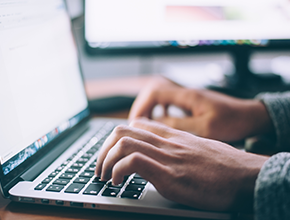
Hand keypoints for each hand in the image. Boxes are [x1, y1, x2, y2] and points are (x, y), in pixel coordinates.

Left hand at [96, 118, 268, 210]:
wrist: (245, 176)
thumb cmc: (224, 165)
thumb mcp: (198, 148)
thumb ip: (178, 147)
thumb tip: (165, 155)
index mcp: (172, 136)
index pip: (136, 124)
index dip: (117, 137)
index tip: (111, 153)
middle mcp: (166, 142)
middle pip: (122, 130)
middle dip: (103, 149)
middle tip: (100, 166)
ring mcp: (167, 157)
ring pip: (123, 143)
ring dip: (105, 160)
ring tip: (105, 176)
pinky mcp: (169, 175)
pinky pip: (133, 162)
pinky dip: (118, 171)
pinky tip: (118, 182)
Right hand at [129, 77, 273, 141]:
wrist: (249, 116)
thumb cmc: (232, 121)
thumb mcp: (205, 128)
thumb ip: (179, 125)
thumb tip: (156, 123)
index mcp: (187, 96)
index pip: (155, 92)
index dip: (142, 106)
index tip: (136, 122)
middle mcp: (185, 93)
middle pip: (153, 91)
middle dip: (142, 106)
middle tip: (136, 124)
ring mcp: (188, 97)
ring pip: (160, 96)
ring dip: (149, 108)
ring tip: (144, 123)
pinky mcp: (191, 102)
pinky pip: (168, 102)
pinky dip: (159, 110)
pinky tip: (160, 120)